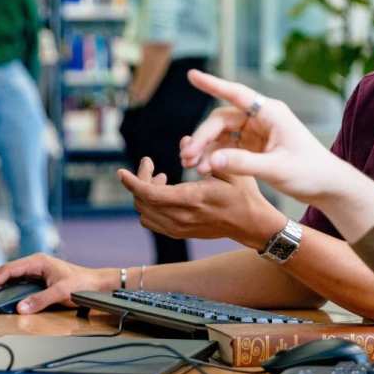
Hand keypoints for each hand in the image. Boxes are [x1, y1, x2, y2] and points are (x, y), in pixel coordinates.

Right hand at [0, 254, 114, 313]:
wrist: (96, 283)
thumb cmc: (82, 283)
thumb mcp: (61, 292)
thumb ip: (40, 300)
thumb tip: (21, 308)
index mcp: (38, 262)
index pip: (10, 269)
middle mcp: (36, 264)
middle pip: (8, 271)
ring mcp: (37, 271)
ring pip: (13, 276)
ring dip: (1, 285)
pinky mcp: (40, 279)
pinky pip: (20, 282)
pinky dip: (10, 288)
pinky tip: (4, 296)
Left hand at [118, 157, 284, 249]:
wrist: (252, 224)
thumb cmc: (244, 193)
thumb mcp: (229, 169)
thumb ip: (204, 154)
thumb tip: (183, 141)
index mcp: (192, 199)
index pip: (150, 195)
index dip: (132, 182)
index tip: (121, 171)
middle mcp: (182, 217)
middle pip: (143, 202)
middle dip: (139, 182)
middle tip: (150, 165)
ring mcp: (180, 228)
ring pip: (144, 214)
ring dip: (145, 195)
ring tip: (161, 178)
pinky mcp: (181, 233)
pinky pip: (153, 222)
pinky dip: (150, 207)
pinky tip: (165, 193)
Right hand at [179, 71, 348, 204]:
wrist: (328, 187)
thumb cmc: (310, 173)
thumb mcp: (276, 169)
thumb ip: (243, 163)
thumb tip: (211, 159)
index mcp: (271, 113)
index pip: (237, 94)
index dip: (213, 85)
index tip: (192, 75)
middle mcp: (261, 118)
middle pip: (222, 121)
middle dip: (202, 138)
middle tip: (187, 159)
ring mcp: (257, 133)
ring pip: (221, 135)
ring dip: (205, 149)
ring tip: (192, 167)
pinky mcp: (255, 148)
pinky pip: (228, 148)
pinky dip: (215, 157)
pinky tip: (205, 170)